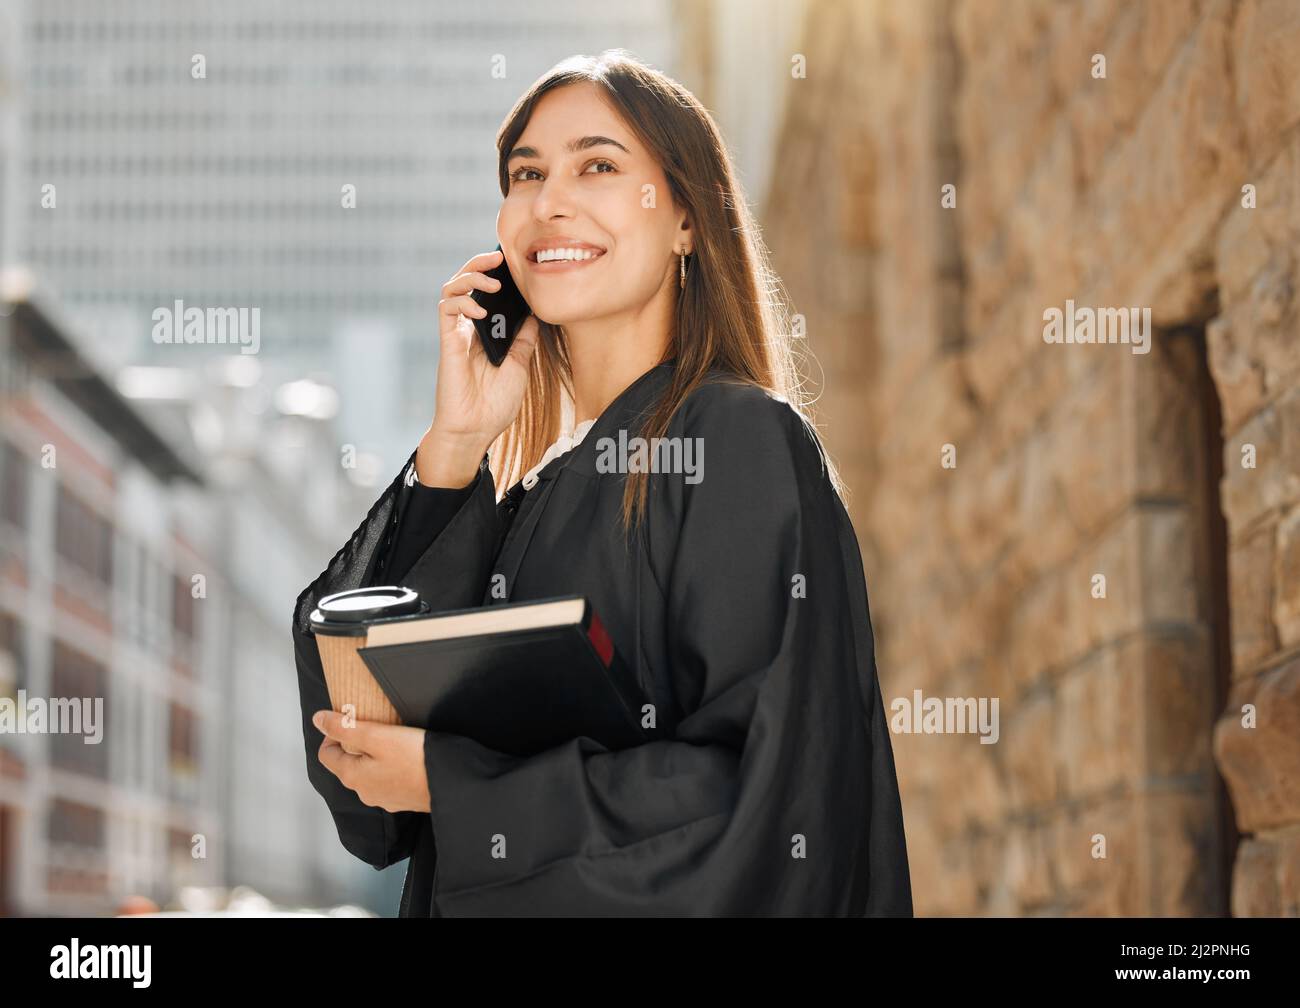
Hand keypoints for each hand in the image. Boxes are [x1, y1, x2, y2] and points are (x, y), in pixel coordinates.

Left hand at [313, 710, 430, 813]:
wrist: (451, 784)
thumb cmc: (416, 760)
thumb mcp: (377, 736)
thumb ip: (345, 728)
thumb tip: (318, 719)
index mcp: (352, 776)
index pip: (326, 754)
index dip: (333, 733)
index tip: (351, 720)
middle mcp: (364, 792)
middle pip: (347, 763)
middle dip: (355, 743)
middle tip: (374, 726)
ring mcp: (383, 798)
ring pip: (367, 772)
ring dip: (373, 755)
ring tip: (392, 739)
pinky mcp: (401, 798)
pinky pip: (386, 779)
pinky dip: (390, 766)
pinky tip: (406, 756)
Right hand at [423, 249, 539, 485]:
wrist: (475, 432)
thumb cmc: (495, 405)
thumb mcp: (519, 367)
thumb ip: (524, 340)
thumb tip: (536, 315)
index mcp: (486, 334)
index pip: (487, 294)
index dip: (496, 276)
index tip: (515, 266)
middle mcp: (469, 330)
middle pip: (466, 284)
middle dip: (479, 265)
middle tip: (498, 257)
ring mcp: (456, 334)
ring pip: (452, 289)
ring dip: (470, 277)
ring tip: (492, 281)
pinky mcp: (447, 342)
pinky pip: (447, 310)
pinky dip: (463, 301)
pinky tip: (481, 308)